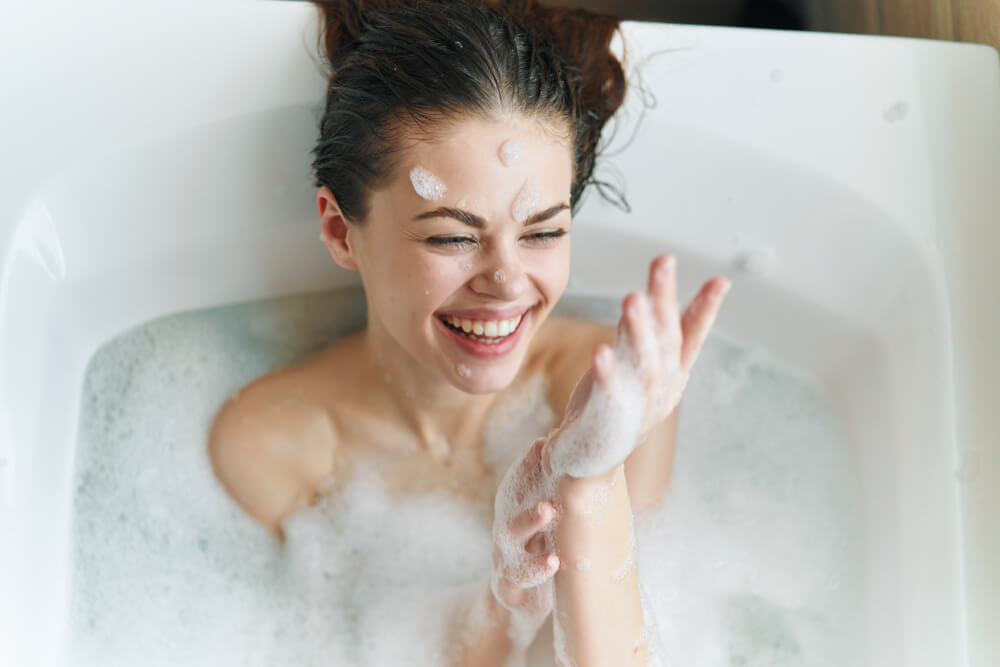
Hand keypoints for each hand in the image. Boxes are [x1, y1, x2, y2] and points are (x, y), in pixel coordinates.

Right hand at [490, 438, 560, 644]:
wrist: (522, 603)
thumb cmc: (543, 553)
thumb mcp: (553, 524)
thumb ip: (563, 496)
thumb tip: (588, 456)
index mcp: (517, 509)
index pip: (519, 480)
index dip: (528, 462)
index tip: (544, 442)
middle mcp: (507, 527)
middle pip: (511, 500)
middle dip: (527, 481)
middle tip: (551, 465)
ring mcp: (505, 555)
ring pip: (511, 535)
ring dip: (529, 520)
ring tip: (548, 510)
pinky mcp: (507, 585)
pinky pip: (516, 576)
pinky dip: (535, 569)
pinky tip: (554, 562)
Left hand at [618, 254, 729, 435]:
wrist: (586, 461)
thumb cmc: (608, 407)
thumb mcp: (631, 367)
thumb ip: (641, 334)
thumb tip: (650, 294)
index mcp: (670, 376)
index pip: (690, 338)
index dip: (705, 311)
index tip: (720, 282)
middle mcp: (662, 391)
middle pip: (667, 340)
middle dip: (666, 300)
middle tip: (663, 263)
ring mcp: (640, 408)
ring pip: (646, 364)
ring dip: (640, 330)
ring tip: (633, 299)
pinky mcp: (610, 422)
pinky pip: (612, 395)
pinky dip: (609, 373)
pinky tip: (602, 352)